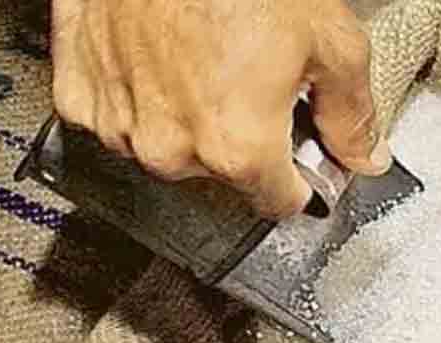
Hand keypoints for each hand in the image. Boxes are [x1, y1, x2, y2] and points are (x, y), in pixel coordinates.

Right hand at [50, 0, 389, 218]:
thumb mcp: (332, 42)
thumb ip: (352, 116)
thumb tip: (361, 155)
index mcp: (238, 147)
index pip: (278, 202)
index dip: (297, 177)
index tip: (300, 155)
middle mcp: (173, 147)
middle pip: (223, 174)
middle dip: (243, 139)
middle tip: (253, 82)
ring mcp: (118, 124)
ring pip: (169, 147)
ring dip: (188, 118)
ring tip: (206, 61)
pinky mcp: (78, 95)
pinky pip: (119, 117)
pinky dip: (141, 96)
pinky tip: (161, 60)